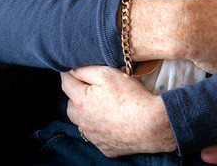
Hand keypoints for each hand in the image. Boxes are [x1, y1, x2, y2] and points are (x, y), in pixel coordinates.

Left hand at [61, 66, 176, 156]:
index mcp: (81, 101)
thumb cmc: (130, 96)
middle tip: (91, 88)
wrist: (151, 124)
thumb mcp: (107, 74)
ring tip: (102, 105)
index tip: (70, 68)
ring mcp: (94, 137)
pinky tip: (113, 121)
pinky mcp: (106, 148)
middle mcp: (83, 122)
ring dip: (87, 113)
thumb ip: (86, 70)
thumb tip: (71, 69)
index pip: (66, 83)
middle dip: (77, 95)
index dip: (68, 73)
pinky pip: (97, 136)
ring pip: (82, 122)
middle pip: (71, 105)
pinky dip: (101, 128)